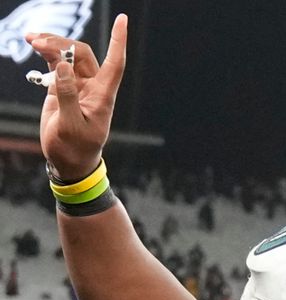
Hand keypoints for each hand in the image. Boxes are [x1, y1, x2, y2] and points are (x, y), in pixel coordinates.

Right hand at [25, 14, 127, 180]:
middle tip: (36, 41)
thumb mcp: (71, 126)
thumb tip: (63, 67)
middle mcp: (93, 87)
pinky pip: (56, 65)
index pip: (115, 63)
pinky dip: (46, 54)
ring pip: (68, 57)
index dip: (118, 41)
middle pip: (82, 54)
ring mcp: (77, 86)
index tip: (122, 19)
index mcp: (102, 95)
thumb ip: (67, 96)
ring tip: (31, 38)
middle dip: (62, 43)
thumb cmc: (76, 148)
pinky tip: (34, 46)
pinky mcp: (62, 89)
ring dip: (52, 45)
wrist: (69, 161)